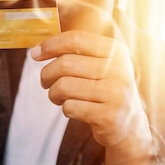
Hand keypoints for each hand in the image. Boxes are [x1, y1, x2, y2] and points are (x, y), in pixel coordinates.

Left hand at [31, 30, 153, 164]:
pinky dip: (65, 109)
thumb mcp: (102, 65)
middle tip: (45, 82)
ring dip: (53, 93)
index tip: (35, 54)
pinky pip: (70, 107)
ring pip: (64, 86)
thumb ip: (77, 52)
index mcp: (116, 51)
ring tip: (57, 97)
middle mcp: (118, 70)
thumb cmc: (106, 90)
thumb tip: (38, 48)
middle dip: (47, 74)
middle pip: (65, 64)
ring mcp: (115, 94)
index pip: (76, 39)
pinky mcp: (108, 116)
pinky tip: (73, 109)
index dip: (50, 45)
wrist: (129, 125)